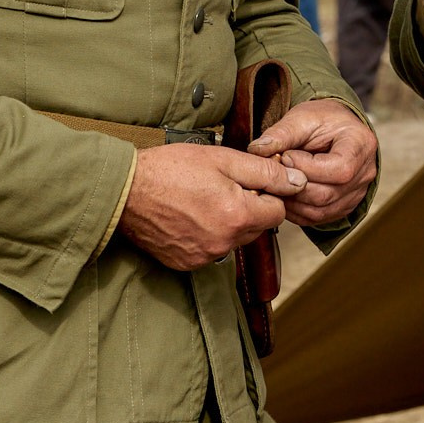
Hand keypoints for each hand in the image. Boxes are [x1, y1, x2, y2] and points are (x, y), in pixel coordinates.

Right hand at [119, 144, 305, 270]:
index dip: (266, 192)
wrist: (125, 191)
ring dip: (228, 222)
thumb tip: (297, 181)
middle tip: (221, 186)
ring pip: (234, 239)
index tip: (247, 180)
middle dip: (248, 207)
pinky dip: (207, 235)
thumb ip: (265, 171)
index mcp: (238, 216)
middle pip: (257, 227)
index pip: (278, 211)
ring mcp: (204, 257)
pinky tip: (189, 216)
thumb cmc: (172, 169)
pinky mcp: (186, 263)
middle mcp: (224, 243)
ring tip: (202, 199)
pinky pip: (211, 250)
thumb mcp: (223, 159)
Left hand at [248, 99, 377, 227]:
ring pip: (320, 210)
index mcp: (361, 145)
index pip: (339, 169)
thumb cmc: (322, 120)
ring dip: (291, 201)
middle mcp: (365, 173)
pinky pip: (318, 218)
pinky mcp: (343, 206)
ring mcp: (356, 193)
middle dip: (294, 187)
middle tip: (274, 173)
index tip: (285, 156)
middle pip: (327, 194)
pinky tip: (283, 195)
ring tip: (275, 184)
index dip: (307, 167)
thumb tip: (257, 150)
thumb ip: (281, 134)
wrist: (335, 129)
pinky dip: (296, 211)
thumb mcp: (302, 118)